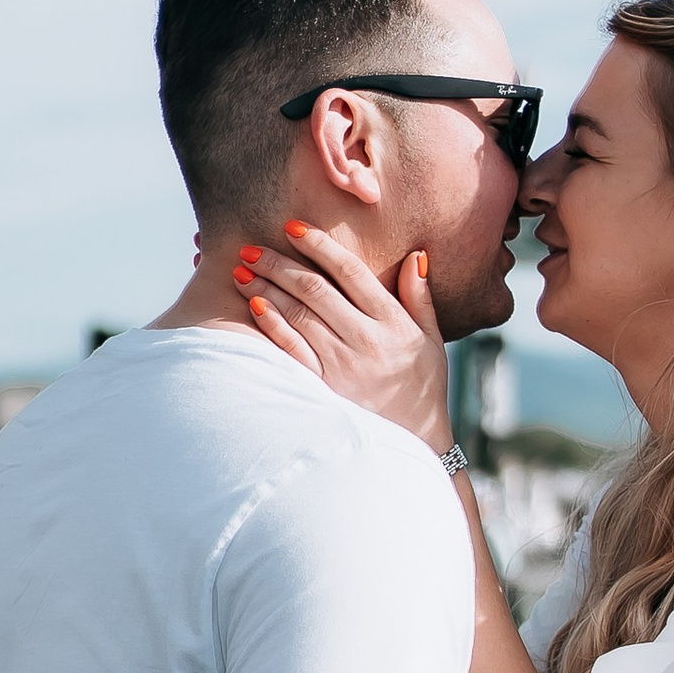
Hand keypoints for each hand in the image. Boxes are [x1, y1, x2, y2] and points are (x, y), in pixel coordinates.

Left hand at [231, 220, 453, 454]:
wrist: (412, 444)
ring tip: (242, 269)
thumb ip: (420, 298)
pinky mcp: (323, 388)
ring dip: (266, 288)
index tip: (293, 227)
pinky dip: (271, 326)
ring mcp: (342, 365)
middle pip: (315, 289)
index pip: (350, 271)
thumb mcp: (431, 342)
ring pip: (298, 315)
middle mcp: (365, 340)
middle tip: (250, 247)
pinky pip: (292, 350)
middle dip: (279, 263)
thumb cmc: (422, 390)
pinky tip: (252, 305)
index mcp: (391, 322)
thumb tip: (415, 255)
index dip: (319, 245)